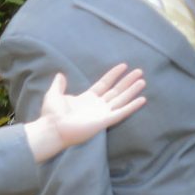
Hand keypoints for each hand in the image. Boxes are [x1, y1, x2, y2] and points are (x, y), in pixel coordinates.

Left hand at [24, 66, 145, 160]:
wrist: (53, 129)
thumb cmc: (52, 114)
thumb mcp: (54, 94)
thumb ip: (59, 85)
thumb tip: (60, 75)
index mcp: (87, 99)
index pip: (104, 84)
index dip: (114, 75)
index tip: (124, 65)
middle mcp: (97, 106)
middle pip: (117, 91)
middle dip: (128, 81)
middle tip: (139, 71)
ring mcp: (102, 113)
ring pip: (121, 99)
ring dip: (132, 90)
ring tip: (143, 81)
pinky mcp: (105, 121)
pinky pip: (122, 112)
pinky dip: (132, 106)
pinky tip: (142, 99)